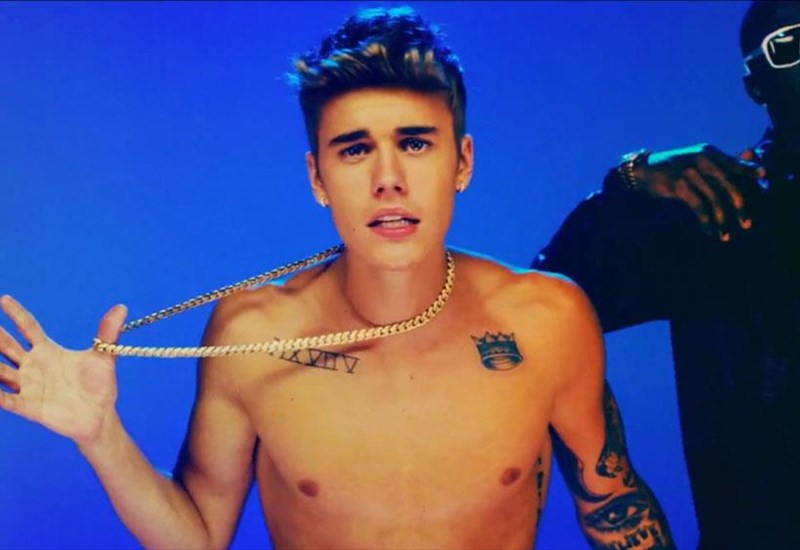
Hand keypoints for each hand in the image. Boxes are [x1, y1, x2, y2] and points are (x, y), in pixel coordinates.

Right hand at [0, 295, 126, 445]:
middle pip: (7, 346)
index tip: (4, 298)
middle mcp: (33, 366)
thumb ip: (108, 333)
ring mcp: (28, 385)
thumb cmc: (100, 385)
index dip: (16, 313)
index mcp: (48, 351)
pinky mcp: (27, 406)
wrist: (100, 416)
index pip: (28, 327)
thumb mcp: (104, 356)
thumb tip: (122, 308)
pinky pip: (5, 399)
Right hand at [631, 144, 763, 241]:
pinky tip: (708, 230)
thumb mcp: (697, 158)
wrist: (644, 170)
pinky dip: (705, 220)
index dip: (749, 169)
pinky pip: (698, 206)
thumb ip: (720, 162)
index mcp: (708, 152)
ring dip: (721, 220)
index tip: (765, 175)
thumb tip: (748, 157)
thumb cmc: (674, 166)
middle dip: (739, 205)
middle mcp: (701, 160)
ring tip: (725, 235)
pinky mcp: (678, 185)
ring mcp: (689, 172)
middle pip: (728, 184)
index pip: (734, 163)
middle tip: (747, 223)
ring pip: (714, 199)